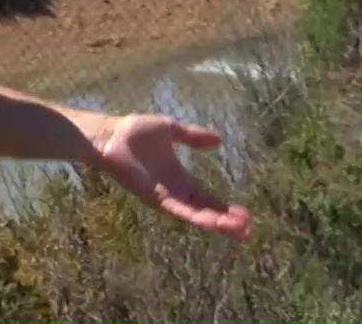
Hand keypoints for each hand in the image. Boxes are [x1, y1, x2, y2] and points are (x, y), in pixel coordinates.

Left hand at [89, 112, 251, 240]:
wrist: (112, 134)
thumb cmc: (136, 132)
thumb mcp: (172, 130)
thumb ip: (193, 136)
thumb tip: (218, 140)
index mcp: (181, 179)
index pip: (208, 199)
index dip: (226, 209)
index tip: (246, 217)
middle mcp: (175, 192)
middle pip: (206, 212)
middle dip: (227, 223)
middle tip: (249, 232)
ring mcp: (166, 197)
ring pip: (196, 216)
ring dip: (217, 224)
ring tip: (239, 231)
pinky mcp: (155, 198)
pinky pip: (179, 211)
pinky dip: (197, 217)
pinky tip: (214, 223)